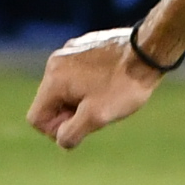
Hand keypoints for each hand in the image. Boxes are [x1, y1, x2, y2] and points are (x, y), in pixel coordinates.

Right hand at [29, 29, 166, 148]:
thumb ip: (71, 133)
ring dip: (80, 100)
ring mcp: (70, 51)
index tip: (82, 124)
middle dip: (69, 114)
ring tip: (107, 97)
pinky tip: (111, 83)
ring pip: (65, 88)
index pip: (36, 118)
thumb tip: (61, 139)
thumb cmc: (124, 85)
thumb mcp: (97, 117)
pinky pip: (77, 73)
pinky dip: (89, 84)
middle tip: (98, 112)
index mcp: (54, 79)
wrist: (148, 51)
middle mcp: (56, 61)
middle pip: (50, 103)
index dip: (56, 130)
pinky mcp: (84, 45)